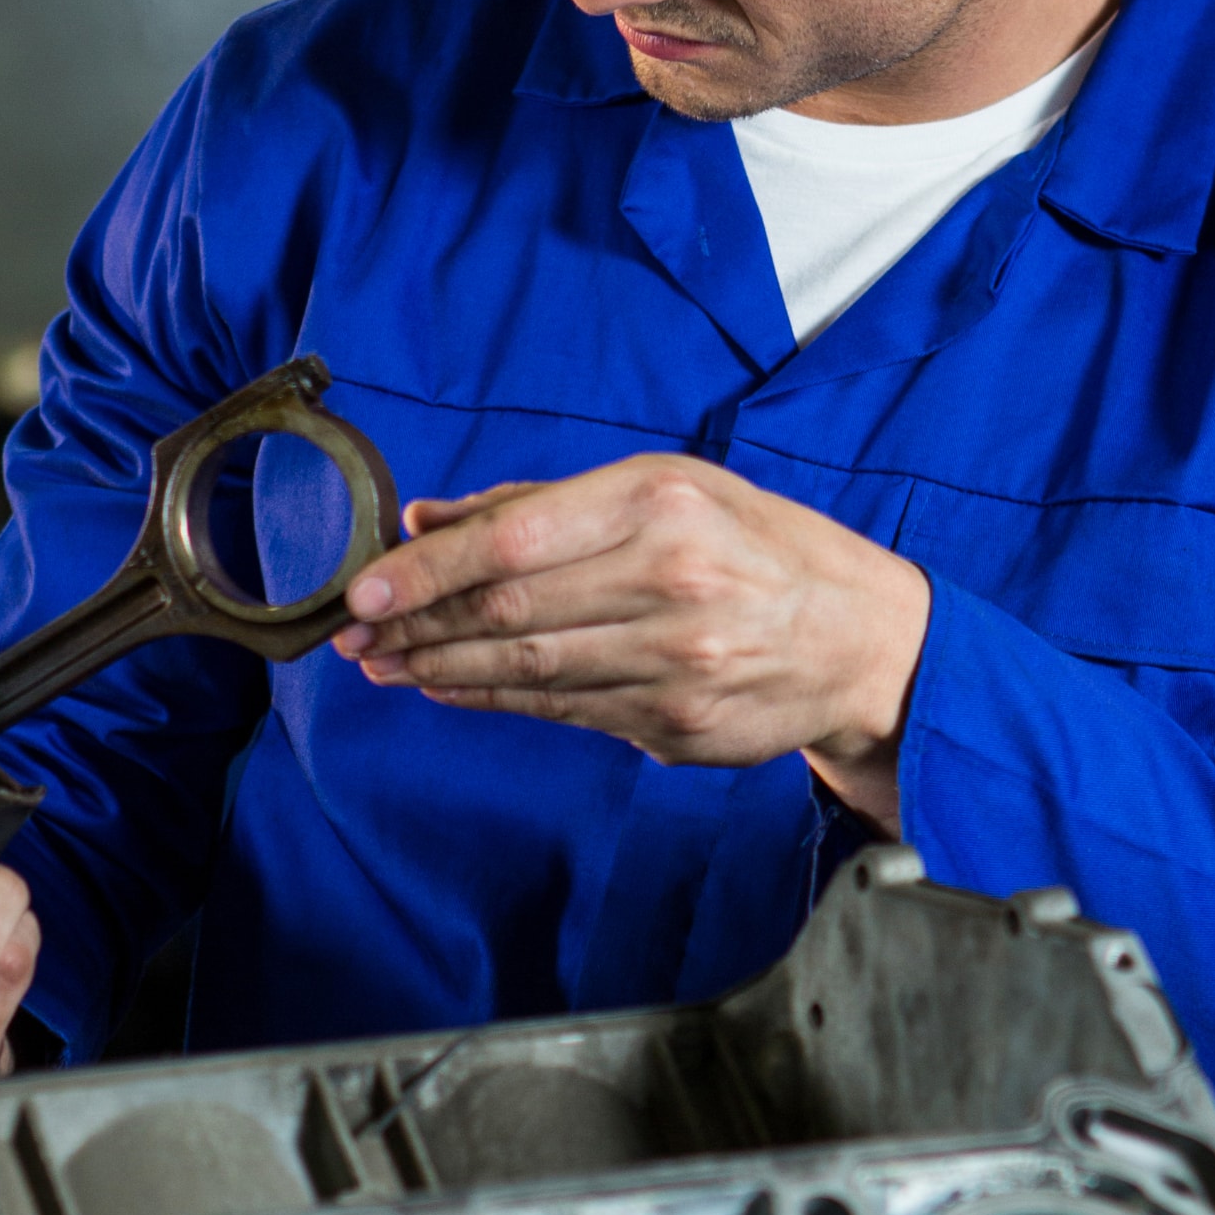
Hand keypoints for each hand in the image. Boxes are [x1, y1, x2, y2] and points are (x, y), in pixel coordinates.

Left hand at [332, 456, 928, 832]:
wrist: (861, 638)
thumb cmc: (757, 547)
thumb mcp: (668, 489)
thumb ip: (543, 505)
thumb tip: (428, 520)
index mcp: (661, 504)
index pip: (516, 541)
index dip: (428, 571)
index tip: (364, 587)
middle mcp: (670, 583)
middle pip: (510, 610)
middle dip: (416, 625)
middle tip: (353, 634)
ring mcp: (677, 662)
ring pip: (529, 670)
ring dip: (442, 669)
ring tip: (386, 664)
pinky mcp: (680, 725)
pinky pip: (565, 713)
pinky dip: (496, 701)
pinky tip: (452, 688)